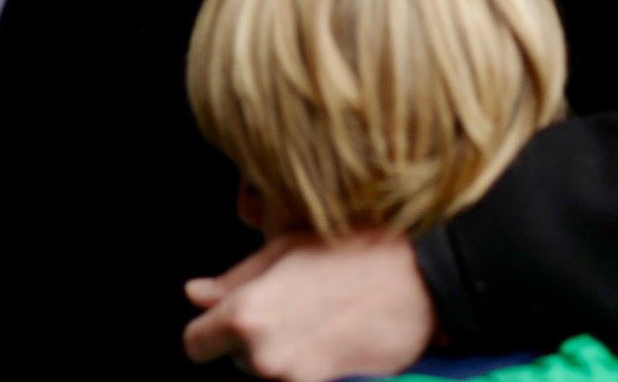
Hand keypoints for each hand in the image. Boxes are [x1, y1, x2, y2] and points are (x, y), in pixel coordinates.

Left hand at [184, 233, 435, 381]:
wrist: (422, 277)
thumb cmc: (353, 251)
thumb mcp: (285, 248)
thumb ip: (234, 279)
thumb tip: (195, 295)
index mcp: (246, 314)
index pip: (195, 344)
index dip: (210, 331)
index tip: (229, 320)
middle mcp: (265, 357)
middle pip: (236, 362)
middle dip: (253, 341)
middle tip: (293, 309)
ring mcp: (298, 380)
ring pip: (269, 375)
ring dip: (283, 357)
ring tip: (319, 322)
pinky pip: (300, 381)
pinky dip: (309, 367)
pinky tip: (333, 342)